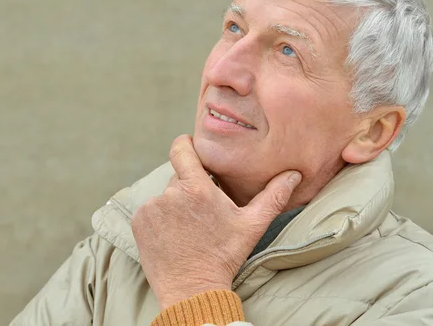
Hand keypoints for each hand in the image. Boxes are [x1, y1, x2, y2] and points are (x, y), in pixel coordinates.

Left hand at [131, 134, 301, 308]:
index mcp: (196, 188)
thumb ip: (272, 196)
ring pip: (164, 196)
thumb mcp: (252, 225)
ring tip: (188, 228)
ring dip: (174, 205)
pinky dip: (159, 218)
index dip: (186, 144)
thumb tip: (294, 174)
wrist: (192, 289)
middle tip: (202, 210)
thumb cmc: (224, 256)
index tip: (192, 148)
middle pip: (178, 177)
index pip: (181, 148)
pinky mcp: (139, 222)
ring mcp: (151, 208)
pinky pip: (150, 211)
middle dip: (189, 187)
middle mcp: (169, 194)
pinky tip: (173, 235)